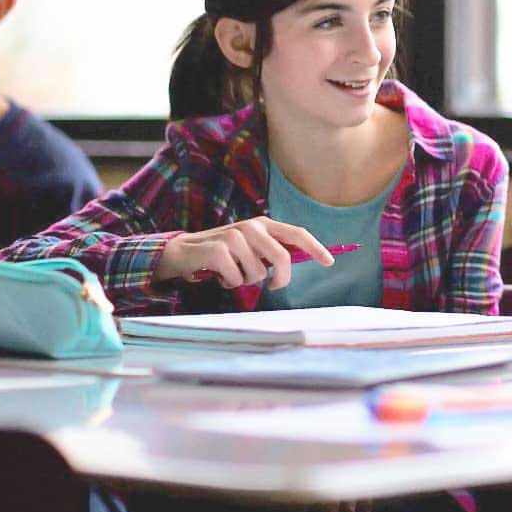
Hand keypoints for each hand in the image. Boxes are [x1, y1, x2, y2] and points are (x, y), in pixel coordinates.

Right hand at [155, 217, 331, 290]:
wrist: (182, 252)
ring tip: (232, 273)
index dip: (315, 247)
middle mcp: (251, 227)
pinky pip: (237, 279)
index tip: (329, 262)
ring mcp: (234, 237)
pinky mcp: (218, 250)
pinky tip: (218, 275)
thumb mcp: (250, 248)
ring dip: (246, 281)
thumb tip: (303, 260)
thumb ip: (272, 251)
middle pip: (282, 258)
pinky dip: (229, 283)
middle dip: (280, 279)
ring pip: (257, 274)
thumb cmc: (222, 254)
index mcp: (263, 225)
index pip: (296, 234)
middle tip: (272, 286)